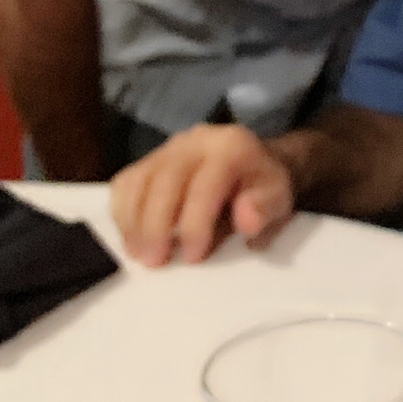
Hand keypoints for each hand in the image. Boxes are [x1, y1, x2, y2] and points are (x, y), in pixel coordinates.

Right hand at [110, 124, 295, 266]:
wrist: (254, 164)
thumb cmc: (263, 189)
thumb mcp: (279, 200)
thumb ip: (266, 210)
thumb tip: (247, 221)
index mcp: (232, 146)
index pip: (206, 185)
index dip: (195, 223)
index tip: (192, 258)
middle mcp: (196, 140)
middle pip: (165, 180)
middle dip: (157, 225)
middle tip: (156, 262)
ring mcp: (169, 147)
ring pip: (139, 180)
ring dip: (134, 222)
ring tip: (140, 255)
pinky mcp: (150, 158)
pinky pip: (126, 181)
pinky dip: (123, 212)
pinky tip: (131, 238)